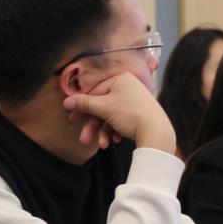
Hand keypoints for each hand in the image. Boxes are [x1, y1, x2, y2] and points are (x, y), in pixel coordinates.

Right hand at [63, 72, 177, 154]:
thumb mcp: (103, 108)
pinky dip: (116, 131)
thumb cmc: (130, 114)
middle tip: (84, 139)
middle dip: (93, 125)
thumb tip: (66, 101)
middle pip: (103, 106)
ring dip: (104, 132)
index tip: (72, 118)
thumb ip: (84, 104)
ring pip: (112, 116)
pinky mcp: (140, 113)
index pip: (95, 92)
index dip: (83, 107)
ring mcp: (135, 100)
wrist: (156, 131)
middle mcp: (129, 86)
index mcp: (121, 79)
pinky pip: (122, 120)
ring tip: (102, 145)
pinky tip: (115, 140)